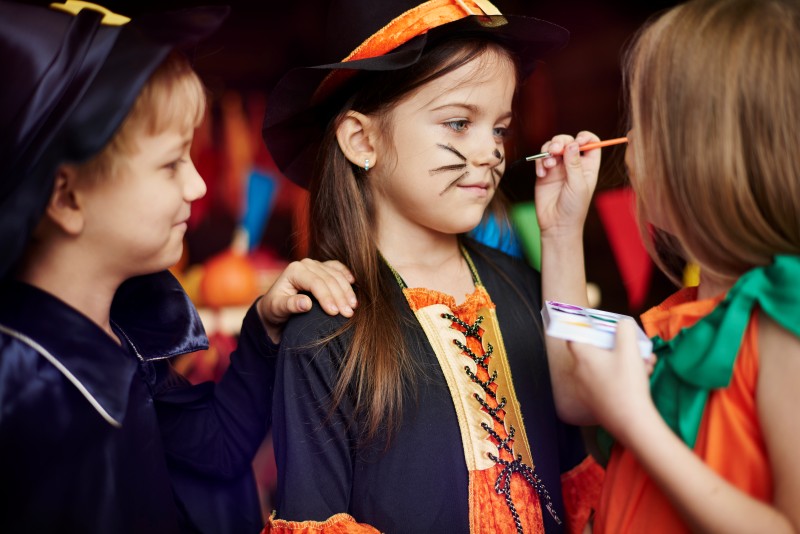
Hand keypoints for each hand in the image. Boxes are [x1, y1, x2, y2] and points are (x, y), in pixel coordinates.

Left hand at [256, 259, 356, 342]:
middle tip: (348, 314)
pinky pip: (338, 269)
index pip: (316, 283)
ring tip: (353, 307)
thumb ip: (290, 305)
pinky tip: (354, 284)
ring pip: (336, 275)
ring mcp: (316, 264)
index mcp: (295, 270)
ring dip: (347, 291)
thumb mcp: (277, 309)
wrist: (275, 306)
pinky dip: (347, 276)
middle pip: (329, 279)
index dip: (327, 297)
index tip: (334, 313)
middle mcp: (306, 264)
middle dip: (340, 297)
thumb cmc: (275, 308)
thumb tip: (307, 304)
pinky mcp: (323, 268)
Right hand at [534, 131, 600, 238]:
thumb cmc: (573, 207)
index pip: (591, 143)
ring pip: (552, 147)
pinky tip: (542, 174)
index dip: (585, 137)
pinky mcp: (544, 172)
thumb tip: (572, 143)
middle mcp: (573, 164)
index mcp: (588, 165)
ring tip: (548, 163)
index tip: (578, 141)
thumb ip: (574, 163)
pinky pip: (541, 158)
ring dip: (548, 150)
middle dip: (561, 141)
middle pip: (568, 141)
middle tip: (556, 150)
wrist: (557, 224)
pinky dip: (539, 162)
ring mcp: (558, 167)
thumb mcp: (578, 185)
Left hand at [567, 319, 657, 442]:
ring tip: (647, 363)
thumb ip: (625, 329)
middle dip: (620, 346)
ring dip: (627, 361)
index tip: (600, 325)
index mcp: (582, 356)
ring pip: (607, 366)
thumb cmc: (627, 383)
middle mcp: (580, 371)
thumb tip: (621, 323)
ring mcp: (587, 388)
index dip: (586, 327)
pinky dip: (624, 376)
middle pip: (597, 350)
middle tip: (636, 347)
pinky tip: (644, 376)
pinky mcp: (596, 401)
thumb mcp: (629, 350)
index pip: (574, 335)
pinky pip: (608, 380)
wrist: (632, 422)